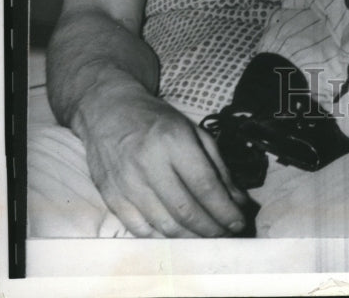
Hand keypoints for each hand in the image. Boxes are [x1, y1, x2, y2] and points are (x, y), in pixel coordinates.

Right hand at [75, 86, 249, 237]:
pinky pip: (140, 230)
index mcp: (173, 140)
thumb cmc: (156, 120)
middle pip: (186, 210)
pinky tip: (178, 238)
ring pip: (164, 225)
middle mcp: (148, 163)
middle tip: (227, 236)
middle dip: (212, 229)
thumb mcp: (193, 130)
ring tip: (207, 239)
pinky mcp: (111, 197)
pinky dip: (163, 239)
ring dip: (191, 239)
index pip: (204, 185)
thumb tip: (238, 201)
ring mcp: (127, 183)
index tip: (239, 223)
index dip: (225, 210)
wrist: (109, 110)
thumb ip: (217, 166)